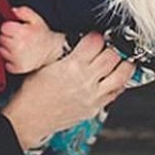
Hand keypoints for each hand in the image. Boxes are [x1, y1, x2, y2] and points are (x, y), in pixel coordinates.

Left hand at [0, 6, 65, 73]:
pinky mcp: (17, 68)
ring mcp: (17, 59)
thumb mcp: (36, 19)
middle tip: (18, 38)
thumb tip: (12, 11)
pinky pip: (6, 63)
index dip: (9, 27)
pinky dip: (10, 61)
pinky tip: (19, 56)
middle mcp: (18, 46)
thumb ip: (24, 11)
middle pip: (1, 39)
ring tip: (19, 47)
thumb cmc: (42, 35)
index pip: (4, 28)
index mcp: (22, 32)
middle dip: (8, 37)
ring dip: (7, 49)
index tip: (16, 29)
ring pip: (2, 51)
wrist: (52, 51)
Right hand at [1, 32, 135, 149]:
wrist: (30, 118)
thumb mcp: (46, 65)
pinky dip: (119, 84)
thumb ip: (66, 54)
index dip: (97, 36)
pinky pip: (115, 94)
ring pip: (121, 76)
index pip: (95, 42)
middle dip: (113, 48)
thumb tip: (79, 45)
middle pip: (112, 57)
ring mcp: (92, 96)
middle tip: (109, 46)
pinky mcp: (94, 108)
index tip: (95, 36)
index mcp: (71, 65)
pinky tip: (116, 79)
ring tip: (122, 60)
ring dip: (124, 65)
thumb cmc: (32, 93)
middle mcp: (85, 80)